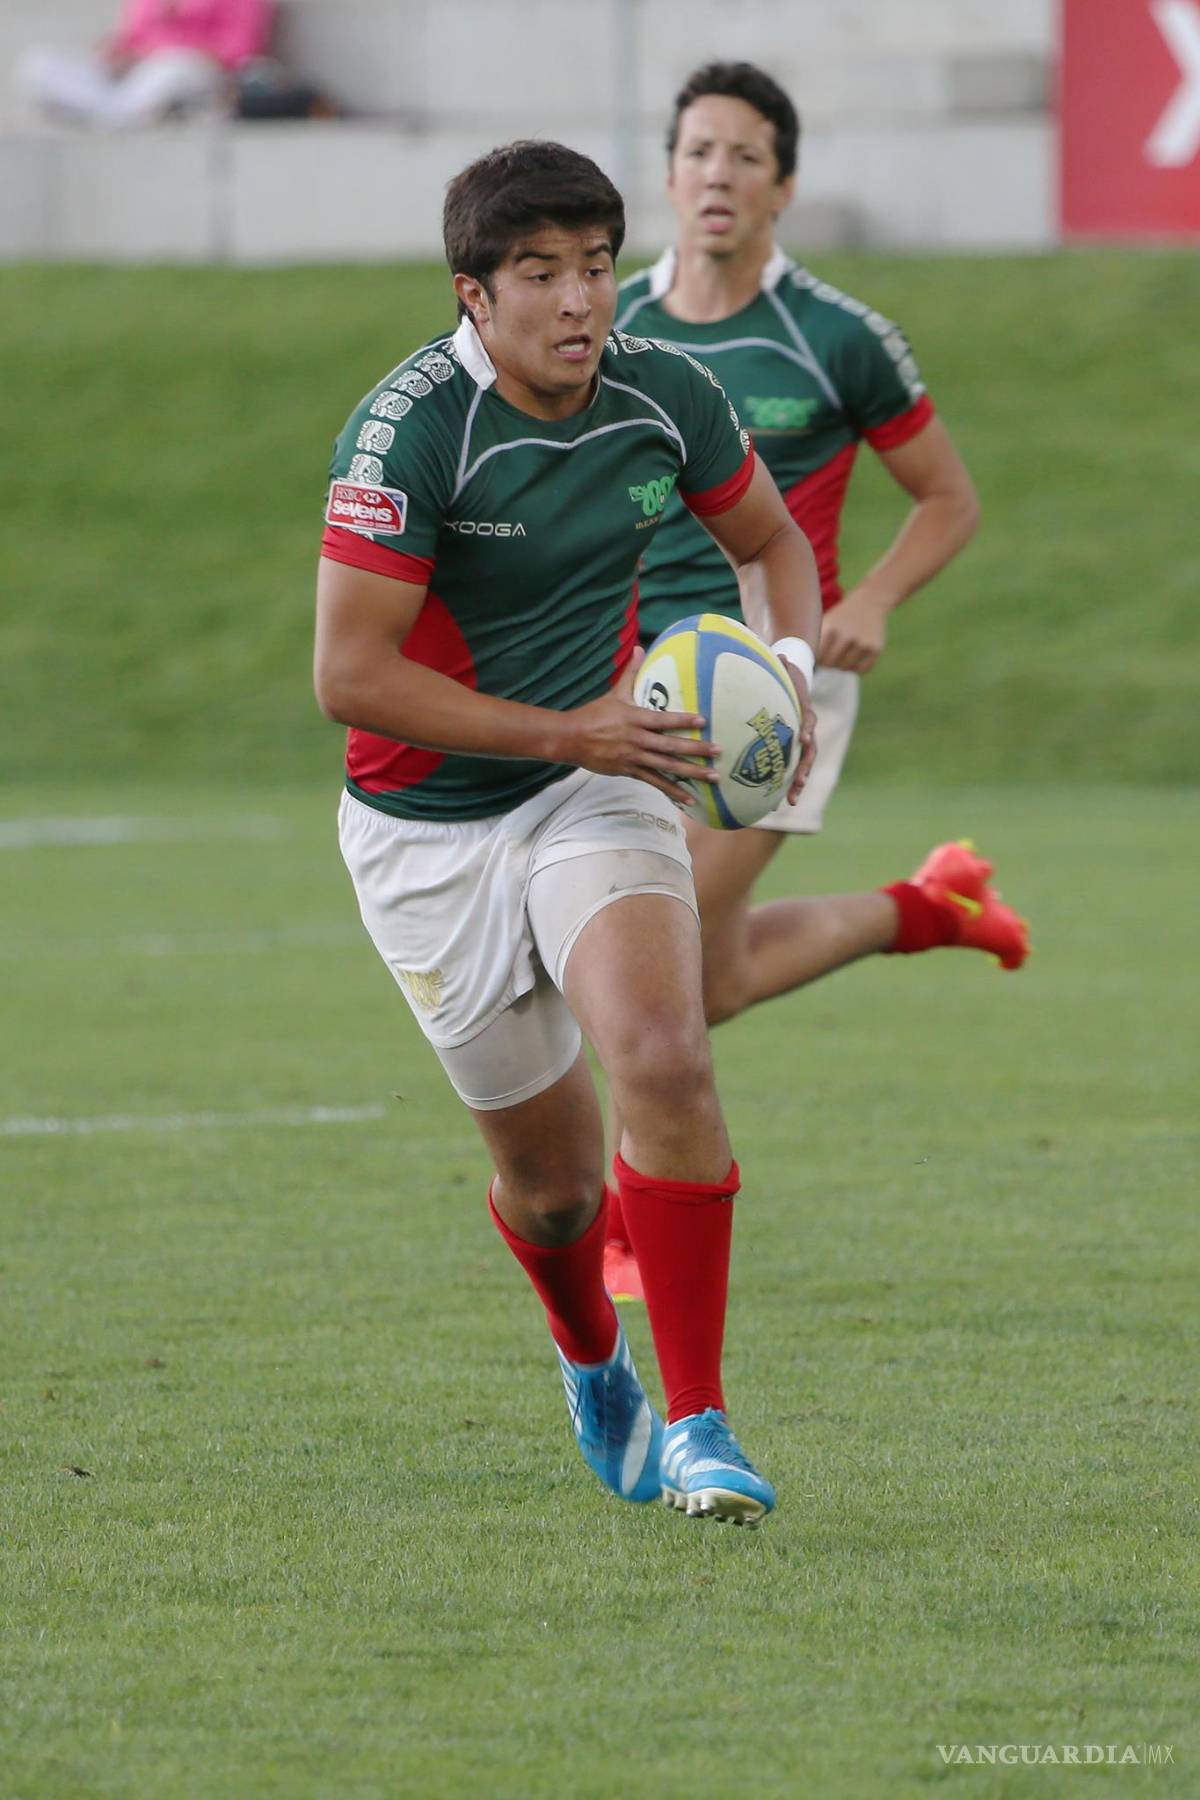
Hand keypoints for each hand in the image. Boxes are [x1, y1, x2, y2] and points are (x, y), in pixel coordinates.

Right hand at [557, 649, 719, 806]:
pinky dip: (672, 791)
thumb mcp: (614, 693)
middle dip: (696, 749)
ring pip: (667, 767)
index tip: (703, 721)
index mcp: (635, 718)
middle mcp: (637, 739)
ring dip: (691, 773)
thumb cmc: (594, 714)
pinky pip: (655, 783)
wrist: (571, 738)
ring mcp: (634, 757)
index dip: (683, 720)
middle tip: (719, 752)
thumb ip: (630, 672)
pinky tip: (689, 799)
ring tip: (713, 777)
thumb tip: (639, 648)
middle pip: (670, 746)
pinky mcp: (629, 771)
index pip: (663, 720)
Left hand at [777, 657, 816, 803]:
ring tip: (791, 801)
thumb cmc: (785, 674)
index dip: (807, 729)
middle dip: (803, 770)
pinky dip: (783, 785)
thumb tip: (781, 654)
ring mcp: (799, 743)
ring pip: (801, 766)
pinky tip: (774, 803)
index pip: (809, 721)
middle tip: (798, 785)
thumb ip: (782, 664)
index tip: (804, 737)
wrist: (791, 682)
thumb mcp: (784, 667)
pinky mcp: (790, 750)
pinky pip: (789, 769)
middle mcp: (806, 730)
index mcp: (804, 712)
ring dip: (797, 784)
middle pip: (809, 753)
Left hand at [819, 587, 890, 673]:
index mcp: (830, 628)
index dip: (815, 658)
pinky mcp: (876, 649)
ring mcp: (863, 643)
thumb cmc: (841, 617)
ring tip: (842, 654)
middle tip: (830, 655)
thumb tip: (802, 667)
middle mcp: (847, 636)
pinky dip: (856, 667)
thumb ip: (813, 641)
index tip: (817, 654)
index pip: (816, 657)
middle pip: (830, 664)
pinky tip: (854, 656)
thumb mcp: (825, 621)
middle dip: (827, 662)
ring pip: (845, 668)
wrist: (869, 602)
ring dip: (841, 665)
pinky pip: (861, 669)